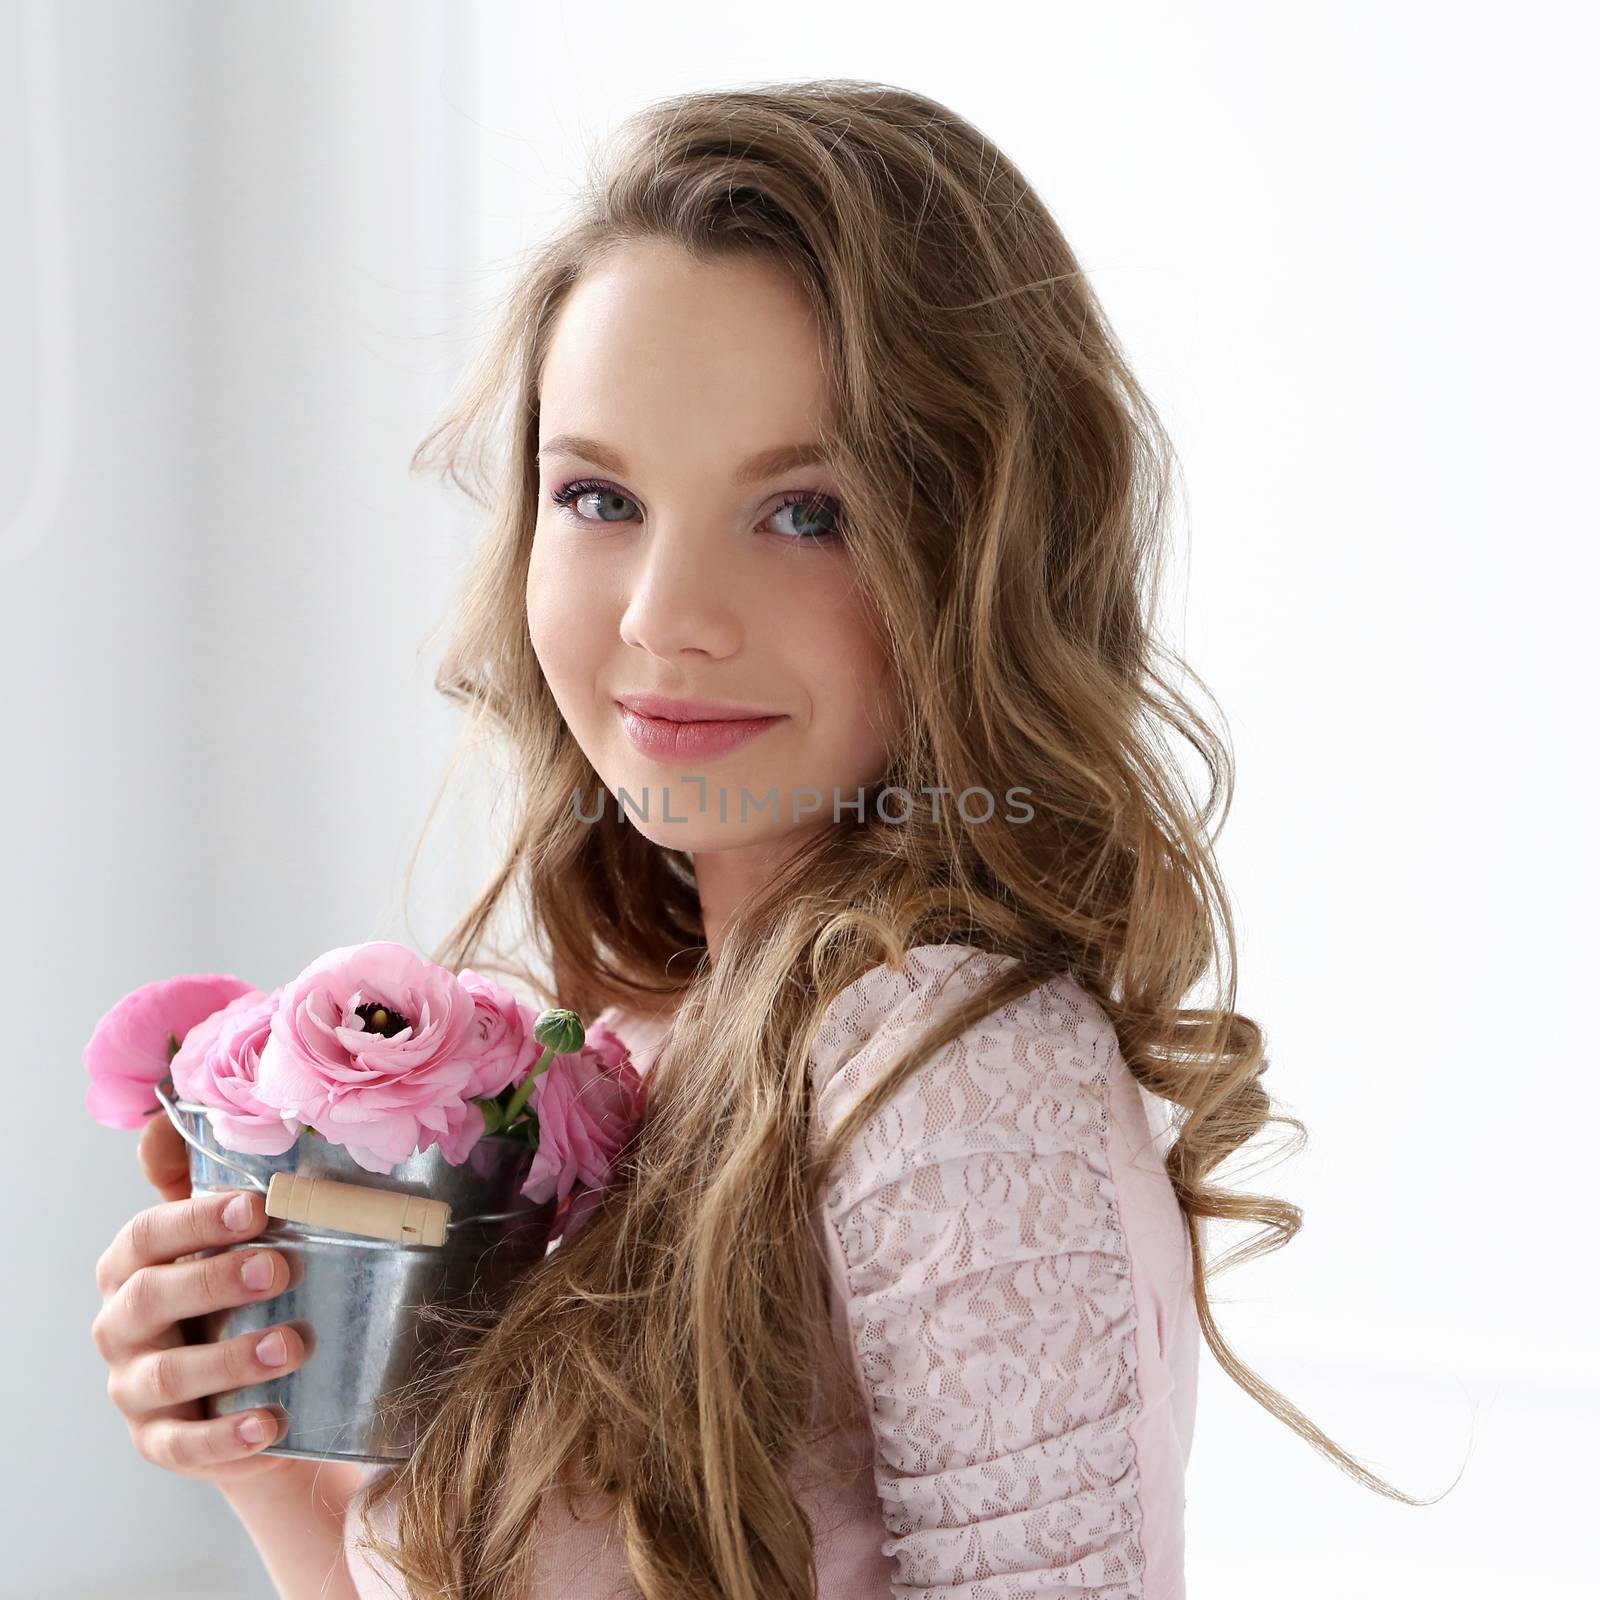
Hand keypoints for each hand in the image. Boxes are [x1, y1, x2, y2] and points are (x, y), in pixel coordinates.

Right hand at [90, 1112, 307, 1485]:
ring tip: (291, 1346)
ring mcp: (134, 1388)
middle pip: (150, 1299)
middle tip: (281, 1270)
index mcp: (132, 1265)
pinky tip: (273, 1423)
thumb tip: (165, 1120)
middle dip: (214, 1280)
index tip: (256, 1207)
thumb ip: (201, 1180)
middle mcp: (121, 1324)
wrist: (249, 1384)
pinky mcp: (159, 1442)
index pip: (147, 1235)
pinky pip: (185, 1445)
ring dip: (230, 1359)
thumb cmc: (236, 1291)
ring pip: (168, 1375)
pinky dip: (228, 1437)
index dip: (196, 1219)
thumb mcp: (224, 1237)